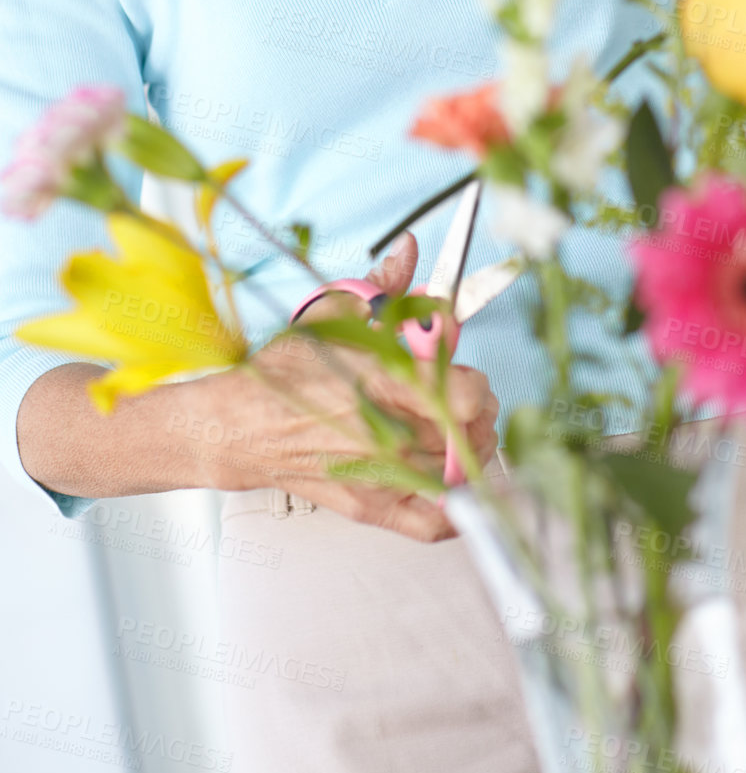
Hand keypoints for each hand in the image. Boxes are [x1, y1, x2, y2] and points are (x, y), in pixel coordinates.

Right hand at [193, 232, 498, 540]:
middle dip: (477, 411)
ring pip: (462, 473)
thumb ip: (382, 286)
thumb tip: (409, 250)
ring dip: (470, 450)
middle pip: (473, 433)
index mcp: (384, 384)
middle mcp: (388, 435)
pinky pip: (434, 522)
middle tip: (461, 399)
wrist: (240, 426)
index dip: (476, 382)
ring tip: (456, 432)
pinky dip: (457, 509)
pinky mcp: (372, 507)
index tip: (464, 373)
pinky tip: (457, 484)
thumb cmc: (285, 375)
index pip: (468, 396)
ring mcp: (382, 477)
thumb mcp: (333, 316)